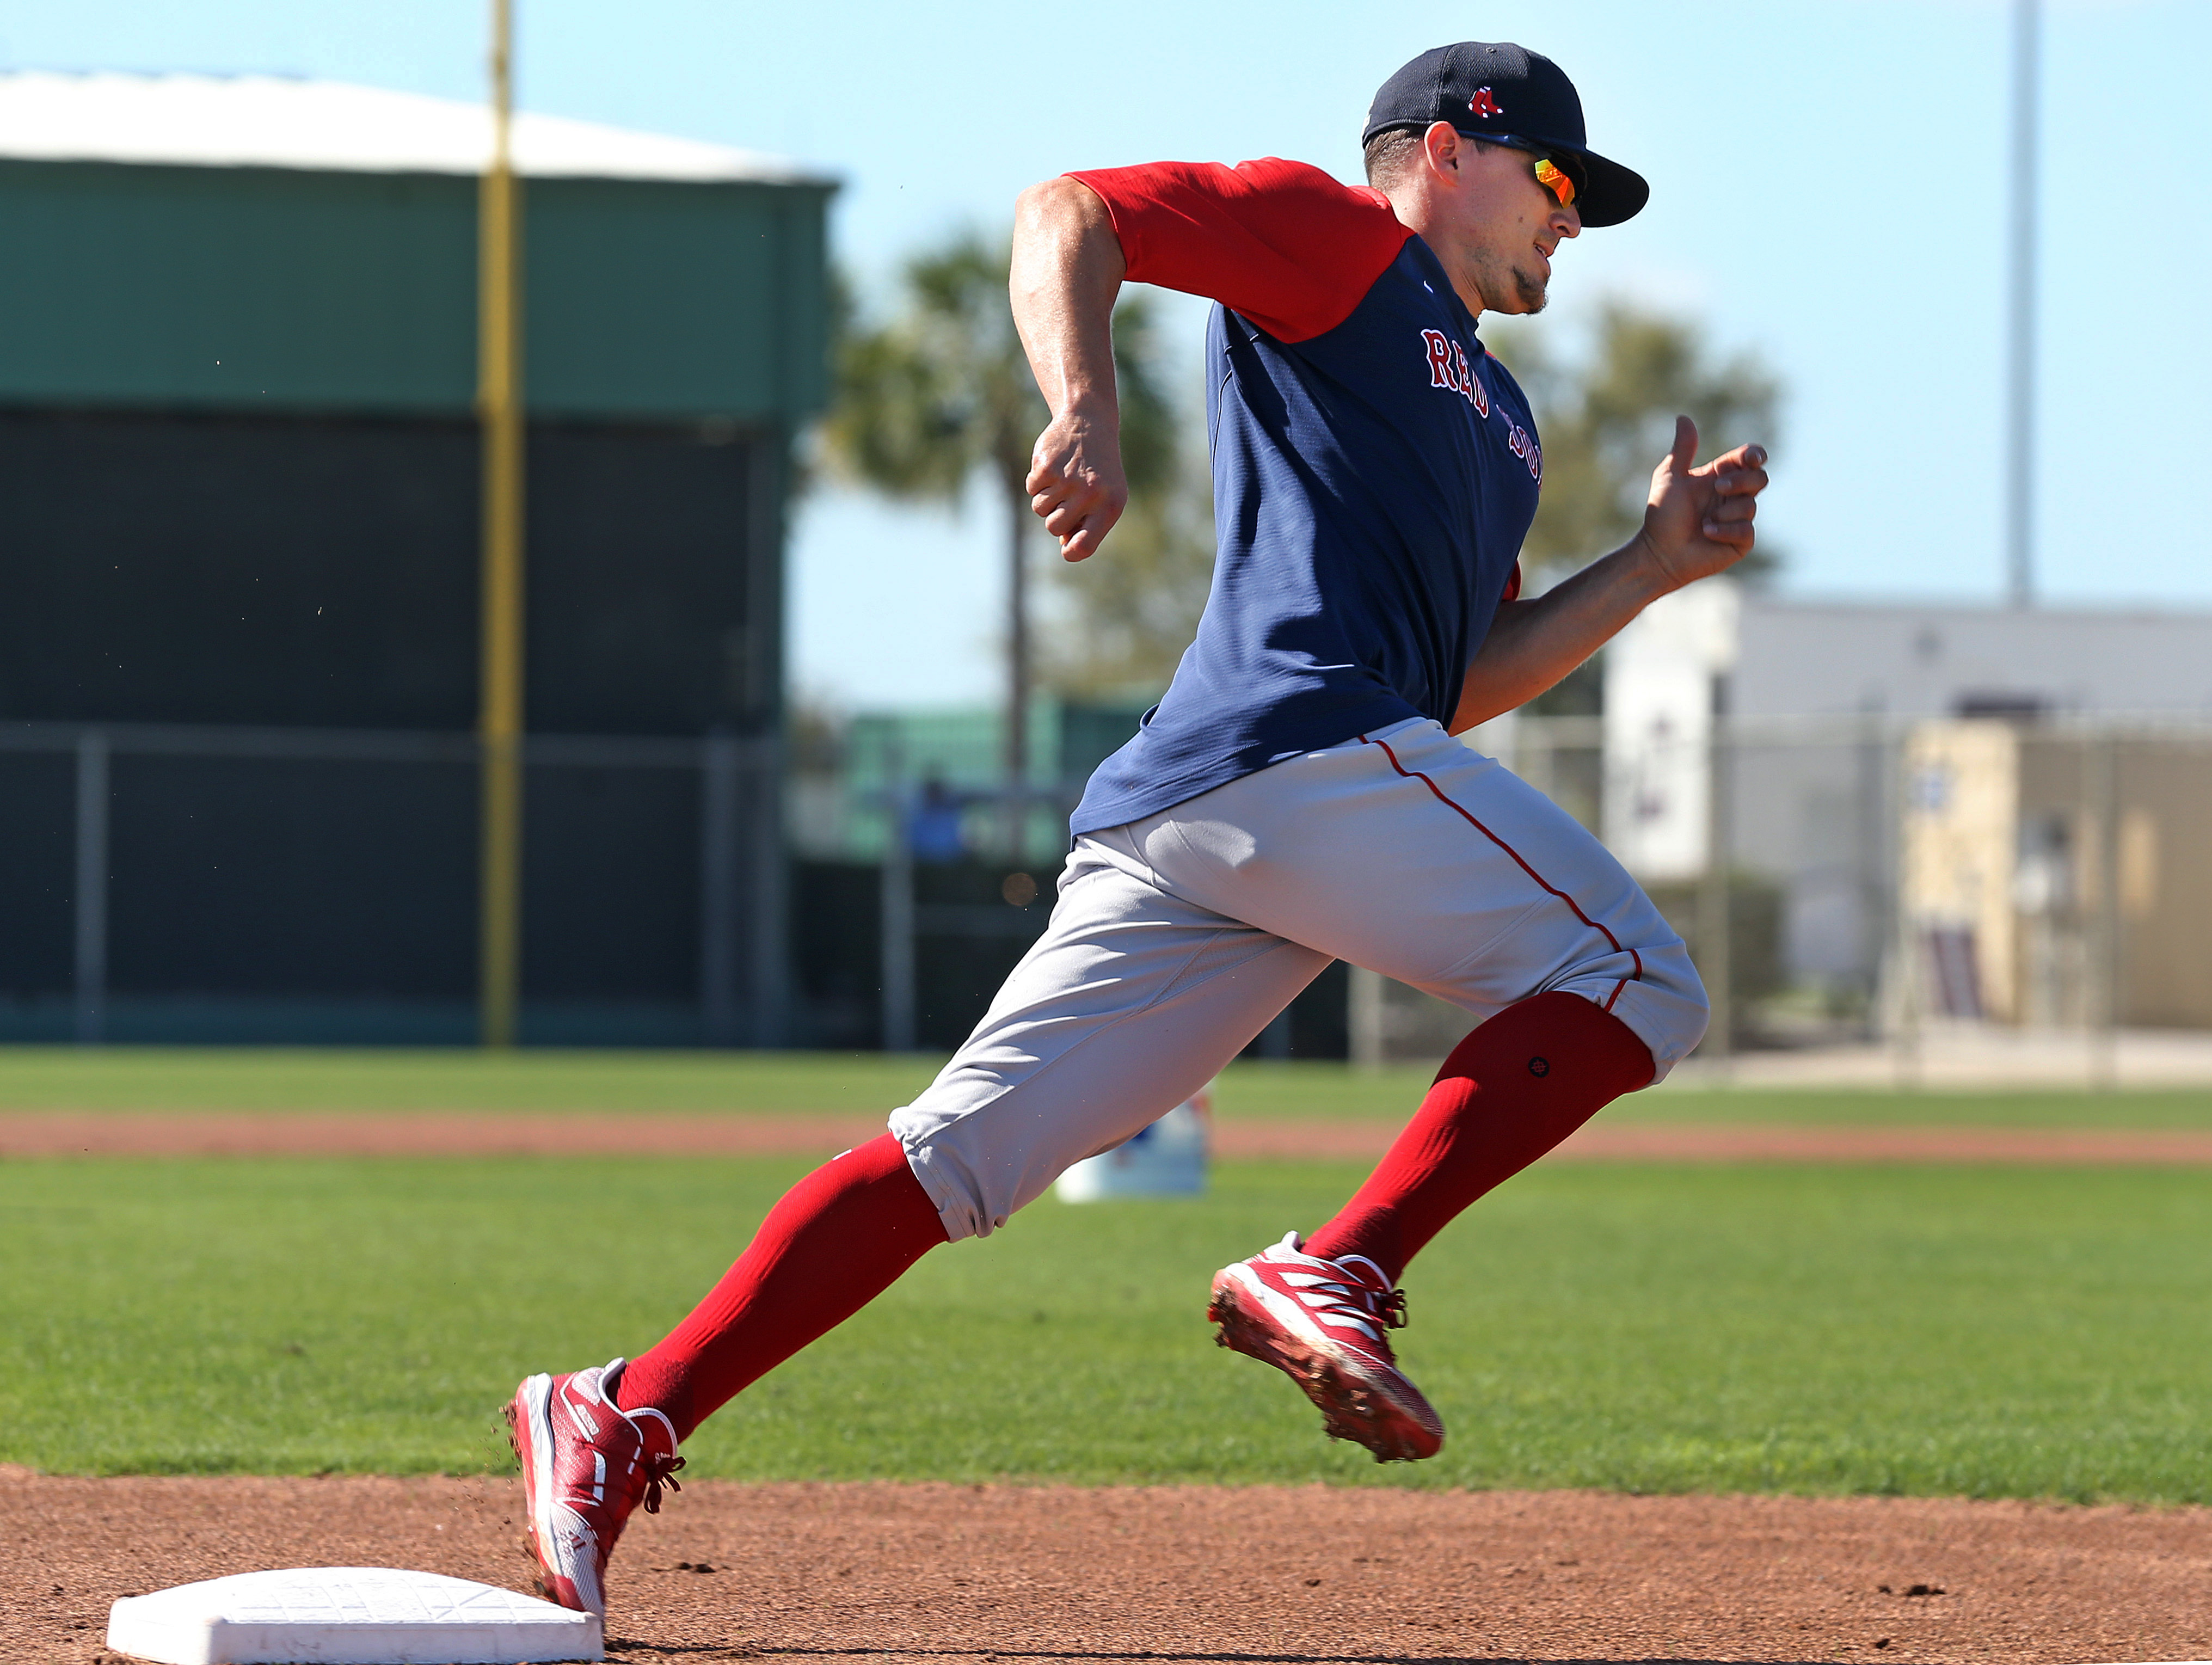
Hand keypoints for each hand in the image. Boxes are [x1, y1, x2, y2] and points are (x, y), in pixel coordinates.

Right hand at [1026, 405, 1126, 561]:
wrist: (1090, 423)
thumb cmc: (1099, 469)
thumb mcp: (1105, 496)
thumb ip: (1089, 524)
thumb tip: (1065, 546)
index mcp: (1109, 507)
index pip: (1084, 546)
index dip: (1071, 553)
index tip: (1066, 549)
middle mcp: (1090, 495)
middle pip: (1054, 528)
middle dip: (1055, 516)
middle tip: (1068, 496)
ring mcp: (1067, 480)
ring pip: (1039, 509)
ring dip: (1046, 497)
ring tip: (1064, 478)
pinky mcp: (1046, 467)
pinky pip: (1031, 489)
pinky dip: (1038, 481)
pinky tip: (1054, 466)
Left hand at [1632, 415, 1769, 590]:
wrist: (1659, 552)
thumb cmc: (1663, 515)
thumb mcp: (1670, 476)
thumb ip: (1683, 449)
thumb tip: (1683, 417)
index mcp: (1721, 476)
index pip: (1749, 459)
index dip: (1755, 455)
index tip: (1752, 458)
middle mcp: (1734, 496)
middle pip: (1759, 478)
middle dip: (1742, 481)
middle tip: (1719, 488)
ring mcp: (1739, 519)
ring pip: (1750, 505)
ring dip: (1724, 512)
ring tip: (1701, 522)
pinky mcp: (1741, 541)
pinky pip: (1746, 529)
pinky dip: (1725, 529)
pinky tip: (1707, 532)